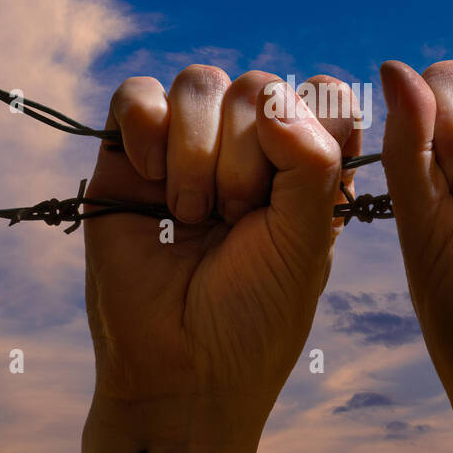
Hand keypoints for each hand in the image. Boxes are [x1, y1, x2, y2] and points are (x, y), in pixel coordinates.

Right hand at [68, 67, 359, 452]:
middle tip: (234, 221)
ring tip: (191, 214)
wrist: (179, 369)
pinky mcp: (128, 153)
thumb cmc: (253, 315)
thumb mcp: (306, 241)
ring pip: (199, 83)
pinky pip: (136, 94)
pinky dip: (146, 129)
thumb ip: (312, 162)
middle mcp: (249, 146)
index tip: (295, 190)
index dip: (312, 123)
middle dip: (247, 159)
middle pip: (258, 87)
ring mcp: (187, 145)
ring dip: (196, 153)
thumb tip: (272, 100)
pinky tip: (150, 181)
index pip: (324, 93)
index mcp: (307, 163)